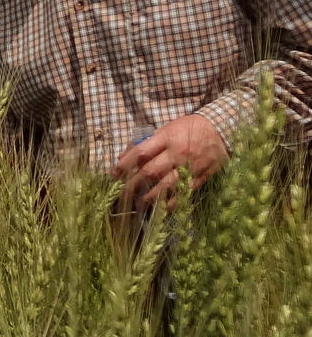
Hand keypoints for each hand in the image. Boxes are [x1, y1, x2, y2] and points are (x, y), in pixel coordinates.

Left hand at [112, 113, 229, 210]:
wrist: (222, 131)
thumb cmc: (190, 128)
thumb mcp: (167, 128)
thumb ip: (146, 142)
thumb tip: (124, 156)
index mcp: (168, 138)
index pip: (141, 153)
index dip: (125, 165)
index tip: (114, 174)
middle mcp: (178, 154)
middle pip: (151, 171)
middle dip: (134, 183)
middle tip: (122, 192)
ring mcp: (190, 167)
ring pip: (167, 185)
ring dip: (150, 197)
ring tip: (139, 203)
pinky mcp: (200, 178)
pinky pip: (184, 193)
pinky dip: (172, 202)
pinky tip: (161, 208)